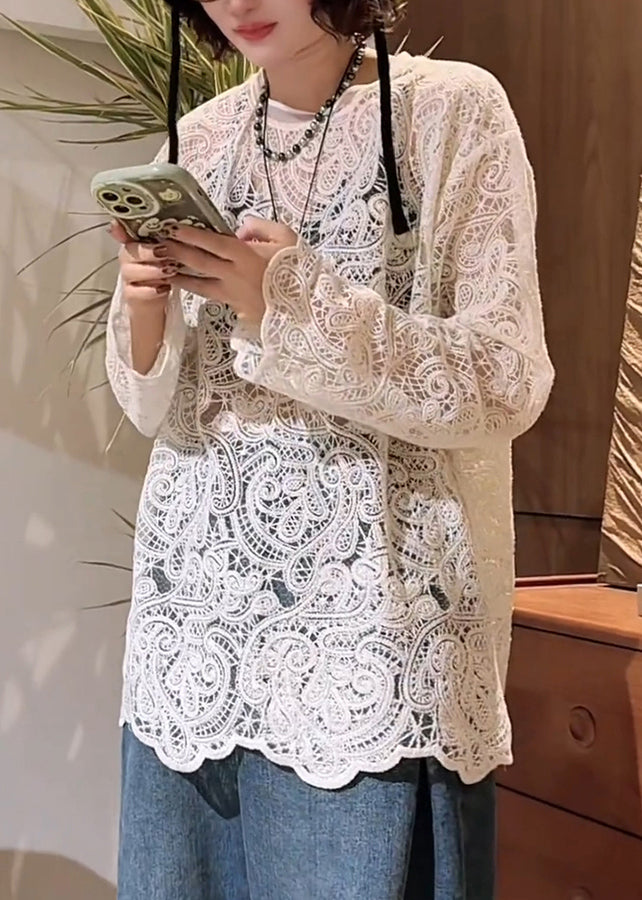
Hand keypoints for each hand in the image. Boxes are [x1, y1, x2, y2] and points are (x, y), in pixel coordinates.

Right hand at [108, 221, 175, 311]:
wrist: (156, 300)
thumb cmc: (162, 273)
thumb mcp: (167, 253)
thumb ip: (167, 238)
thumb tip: (171, 224)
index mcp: (134, 244)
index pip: (126, 232)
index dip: (123, 229)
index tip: (124, 225)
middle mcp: (127, 258)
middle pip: (130, 251)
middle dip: (149, 251)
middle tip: (165, 252)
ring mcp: (127, 277)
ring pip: (131, 271)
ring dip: (152, 270)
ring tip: (170, 271)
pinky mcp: (130, 295)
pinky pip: (136, 292)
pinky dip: (151, 290)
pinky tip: (164, 288)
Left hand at [163, 217, 296, 327]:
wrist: (308, 306)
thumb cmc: (298, 269)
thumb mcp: (285, 236)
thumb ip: (259, 227)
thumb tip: (238, 231)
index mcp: (245, 255)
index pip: (211, 242)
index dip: (189, 235)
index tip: (171, 227)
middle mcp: (234, 275)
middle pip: (198, 263)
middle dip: (175, 253)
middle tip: (156, 245)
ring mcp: (233, 294)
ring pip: (198, 285)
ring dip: (178, 276)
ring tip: (160, 269)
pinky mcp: (235, 308)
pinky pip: (211, 296)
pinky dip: (195, 289)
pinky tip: (184, 285)